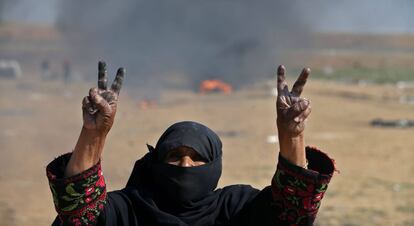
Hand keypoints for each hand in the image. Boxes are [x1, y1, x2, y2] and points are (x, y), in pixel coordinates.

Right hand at [65, 61, 124, 176]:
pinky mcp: (86, 101)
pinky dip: (88, 105)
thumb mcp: (108, 111)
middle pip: (102, 80)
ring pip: (92, 92)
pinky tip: (91, 111)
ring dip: (94, 100)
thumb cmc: (105, 120)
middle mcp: (103, 95)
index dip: (119, 77)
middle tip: (102, 61)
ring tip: (96, 109)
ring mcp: (94, 97)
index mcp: (112, 97)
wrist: (95, 128)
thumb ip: (101, 100)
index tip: (122, 68)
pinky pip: (86, 99)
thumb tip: (92, 92)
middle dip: (102, 70)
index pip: (116, 85)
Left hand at [276, 65, 310, 136]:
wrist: (291, 132)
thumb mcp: (287, 116)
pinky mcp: (305, 108)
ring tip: (295, 119)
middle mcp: (291, 98)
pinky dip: (304, 115)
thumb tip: (307, 101)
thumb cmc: (285, 123)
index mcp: (282, 98)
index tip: (281, 66)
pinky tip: (298, 120)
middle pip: (298, 85)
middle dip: (303, 77)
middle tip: (307, 69)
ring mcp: (299, 102)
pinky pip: (308, 109)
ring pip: (305, 102)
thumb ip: (296, 108)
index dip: (281, 76)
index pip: (281, 85)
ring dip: (301, 111)